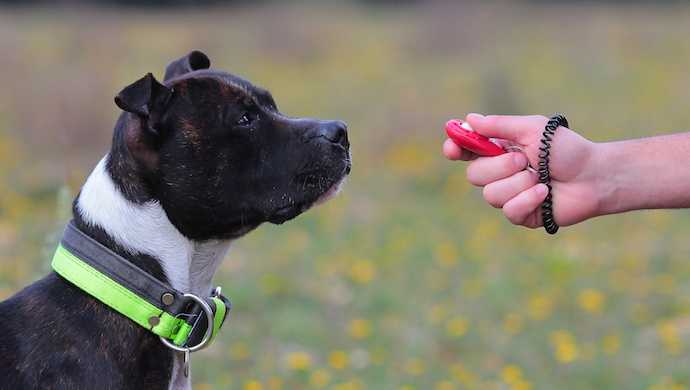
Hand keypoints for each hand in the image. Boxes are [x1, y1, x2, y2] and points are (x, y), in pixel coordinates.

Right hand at [443, 114, 601, 228]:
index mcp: (499, 150)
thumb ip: (500, 125)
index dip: (455, 149)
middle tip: (523, 160)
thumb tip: (470, 119)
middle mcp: (500, 174)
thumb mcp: (533, 129)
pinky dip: (528, 199)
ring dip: (519, 183)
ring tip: (541, 177)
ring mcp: (509, 195)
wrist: (594, 175)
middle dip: (498, 166)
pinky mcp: (521, 214)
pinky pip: (509, 211)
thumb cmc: (567, 149)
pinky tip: (545, 192)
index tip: (453, 148)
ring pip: (491, 195)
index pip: (467, 151)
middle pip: (473, 175)